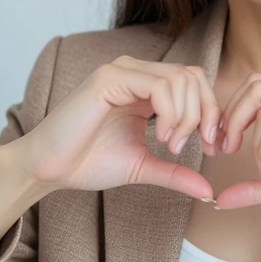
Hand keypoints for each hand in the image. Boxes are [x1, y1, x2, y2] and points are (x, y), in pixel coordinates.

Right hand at [13, 57, 220, 201]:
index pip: (194, 80)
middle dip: (205, 114)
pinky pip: (158, 86)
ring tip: (172, 146)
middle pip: (192, 76)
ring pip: (179, 79)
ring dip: (186, 117)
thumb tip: (209, 190)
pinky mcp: (109, 79)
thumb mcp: (143, 166)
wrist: (48, 169)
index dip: (211, 111)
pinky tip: (161, 138)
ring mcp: (122, 71)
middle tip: (198, 147)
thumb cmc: (88, 162)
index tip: (212, 146)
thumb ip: (175, 172)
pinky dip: (170, 113)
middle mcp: (136, 71)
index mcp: (145, 85)